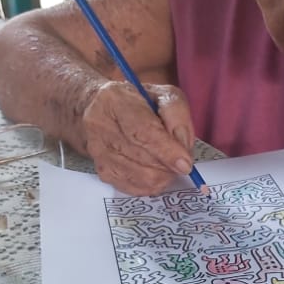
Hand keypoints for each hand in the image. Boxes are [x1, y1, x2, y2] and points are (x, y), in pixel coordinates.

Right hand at [82, 81, 196, 194]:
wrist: (102, 108)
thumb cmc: (137, 101)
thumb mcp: (163, 95)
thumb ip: (177, 115)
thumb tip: (183, 148)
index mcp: (115, 101)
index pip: (142, 132)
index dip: (167, 151)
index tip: (185, 164)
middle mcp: (100, 126)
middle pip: (143, 158)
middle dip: (169, 164)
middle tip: (181, 160)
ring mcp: (98, 152)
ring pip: (141, 177)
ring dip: (163, 175)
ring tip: (167, 162)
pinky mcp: (102, 172)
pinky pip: (135, 188)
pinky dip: (153, 183)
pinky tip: (155, 170)